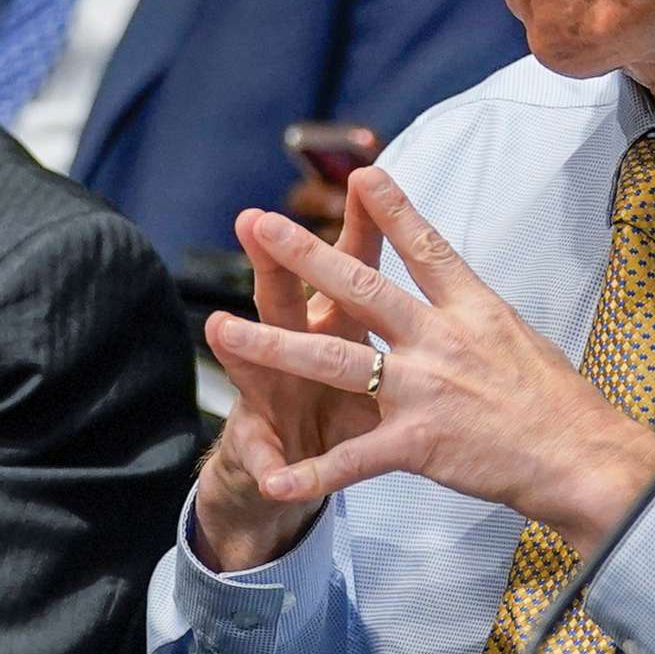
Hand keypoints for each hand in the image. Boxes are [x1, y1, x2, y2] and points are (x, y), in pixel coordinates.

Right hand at [191, 193, 391, 571]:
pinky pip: (264, 458)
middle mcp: (300, 350)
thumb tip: (436, 263)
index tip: (370, 179)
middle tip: (254, 220)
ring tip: (219, 328)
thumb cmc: (349, 410)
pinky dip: (269, 467)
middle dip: (276, 262)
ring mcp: (273, 397)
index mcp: (339, 326)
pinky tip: (270, 474)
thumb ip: (397, 320)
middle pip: (288, 298)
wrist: (296, 474)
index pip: (355, 269)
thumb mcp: (379, 365)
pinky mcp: (262, 448)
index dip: (364, 229)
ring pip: (256, 367)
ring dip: (244, 350)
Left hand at [201, 167, 654, 563]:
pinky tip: (276, 478)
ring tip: (221, 328)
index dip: (392, 209)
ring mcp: (425, 390)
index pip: (426, 247)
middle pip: (362, 287)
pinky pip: (353, 460)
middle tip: (259, 223)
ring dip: (272, 343)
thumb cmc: (560, 403)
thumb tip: (452, 294)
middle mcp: (442, 339)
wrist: (583, 457)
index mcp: (472, 309)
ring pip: (334, 360)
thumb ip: (473, 316)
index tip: (362, 173)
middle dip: (305, 253)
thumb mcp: (519, 337)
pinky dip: (312, 473)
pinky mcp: (418, 443)